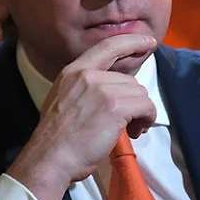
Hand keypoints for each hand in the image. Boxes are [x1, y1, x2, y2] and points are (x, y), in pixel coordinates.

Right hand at [7, 33, 157, 199]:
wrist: (51, 158)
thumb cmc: (57, 140)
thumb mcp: (64, 100)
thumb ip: (85, 89)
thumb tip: (113, 92)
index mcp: (73, 72)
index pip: (107, 47)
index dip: (131, 42)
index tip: (148, 41)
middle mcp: (87, 75)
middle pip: (129, 80)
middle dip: (133, 101)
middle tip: (127, 122)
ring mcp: (102, 89)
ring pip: (139, 93)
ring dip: (140, 113)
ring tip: (129, 130)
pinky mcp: (115, 106)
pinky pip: (145, 106)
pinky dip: (146, 119)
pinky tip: (134, 131)